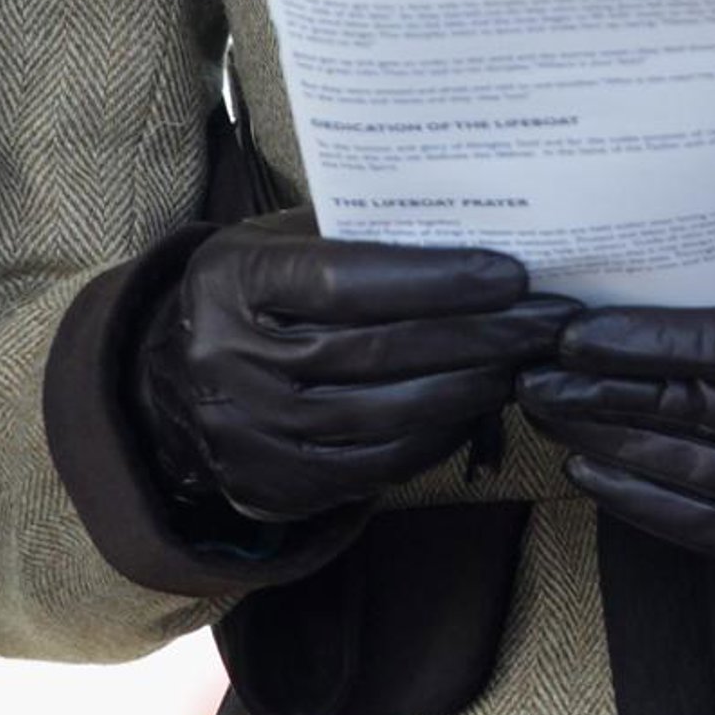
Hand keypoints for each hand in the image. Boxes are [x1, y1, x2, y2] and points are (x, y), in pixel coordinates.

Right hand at [131, 210, 577, 522]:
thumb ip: (353, 235)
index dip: (436, 279)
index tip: (511, 273)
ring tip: (529, 360)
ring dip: (472, 388)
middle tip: (551, 320)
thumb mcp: (278, 244)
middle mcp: (232, 362)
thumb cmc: (250, 295)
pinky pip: (377, 465)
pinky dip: (438, 434)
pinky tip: (479, 404)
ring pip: (385, 415)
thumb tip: (470, 225)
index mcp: (234, 282)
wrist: (162, 390)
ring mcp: (251, 434)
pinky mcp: (275, 488)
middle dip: (480, 336)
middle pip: (378, 352)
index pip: (348, 281)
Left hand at [516, 287, 714, 574]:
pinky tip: (602, 479)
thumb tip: (680, 267)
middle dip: (611, 392)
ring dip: (617, 447)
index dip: (652, 340)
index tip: (580, 331)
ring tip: (553, 419)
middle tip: (539, 372)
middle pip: (708, 410)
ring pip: (706, 474)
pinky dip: (654, 508)